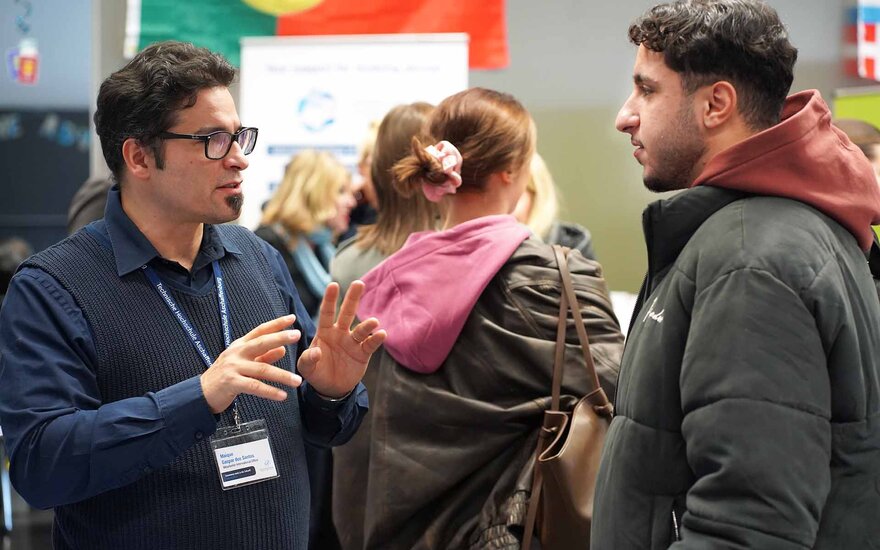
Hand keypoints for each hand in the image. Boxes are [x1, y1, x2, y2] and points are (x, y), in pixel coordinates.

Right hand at [200, 315, 303, 413]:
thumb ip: (263, 357)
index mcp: (240, 345)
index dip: (276, 324)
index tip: (292, 318)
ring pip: (262, 369)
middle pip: (261, 342)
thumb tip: (282, 349)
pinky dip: (270, 392)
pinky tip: (283, 396)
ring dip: (282, 376)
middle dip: (280, 338)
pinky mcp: (231, 383)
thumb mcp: (244, 363)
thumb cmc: (225, 376)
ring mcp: (233, 367)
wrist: (201, 392)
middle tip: (297, 335)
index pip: (260, 331)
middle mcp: (237, 353)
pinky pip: (255, 387)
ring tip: (298, 380)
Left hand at [297, 280, 386, 397]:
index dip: (330, 299)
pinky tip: (381, 334)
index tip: (333, 284)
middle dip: (352, 298)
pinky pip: (370, 344)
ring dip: (367, 325)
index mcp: (324, 332)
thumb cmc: (316, 373)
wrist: (331, 388)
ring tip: (373, 322)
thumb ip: (308, 359)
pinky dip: (376, 339)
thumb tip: (318, 351)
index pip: (327, 312)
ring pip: (360, 330)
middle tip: (359, 283)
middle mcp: (340, 333)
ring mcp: (353, 342)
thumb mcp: (306, 368)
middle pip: (347, 313)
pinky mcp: (363, 353)